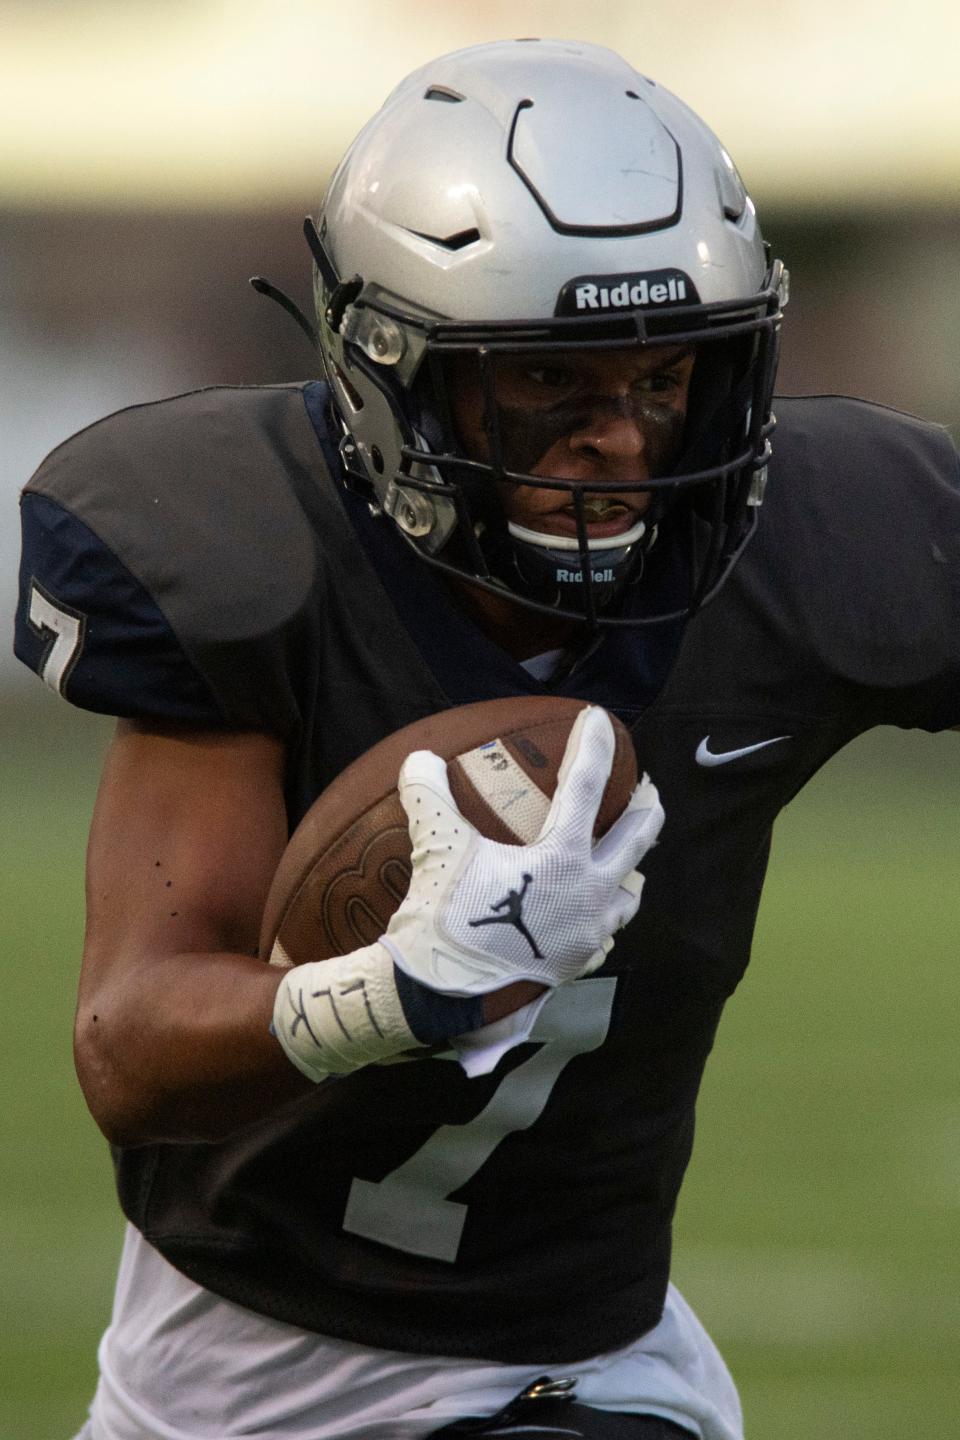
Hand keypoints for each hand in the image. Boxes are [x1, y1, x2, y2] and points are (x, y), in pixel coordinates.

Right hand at [382, 706, 663, 994]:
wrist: (440, 994)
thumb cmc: (444, 918)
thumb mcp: (437, 849)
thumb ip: (431, 797)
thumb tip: (418, 758)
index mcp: (563, 858)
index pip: (586, 787)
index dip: (593, 747)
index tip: (601, 720)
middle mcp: (589, 895)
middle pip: (634, 842)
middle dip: (646, 812)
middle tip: (650, 791)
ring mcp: (588, 934)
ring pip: (627, 896)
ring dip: (628, 872)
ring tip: (623, 861)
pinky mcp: (576, 965)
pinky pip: (604, 935)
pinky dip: (602, 918)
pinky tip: (590, 916)